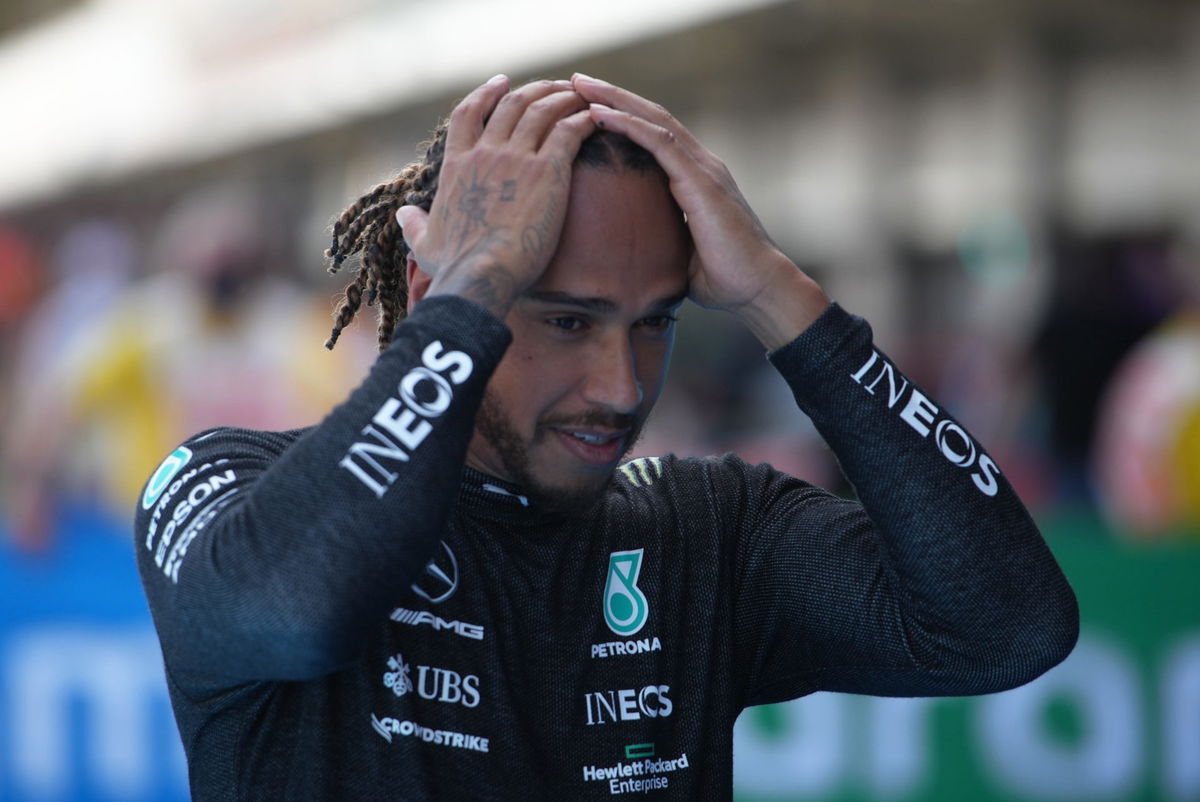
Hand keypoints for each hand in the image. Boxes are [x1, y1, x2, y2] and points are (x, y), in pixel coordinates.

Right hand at [397, 76, 595, 318]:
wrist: (482, 274)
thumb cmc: (455, 266)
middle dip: (535, 89)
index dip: (486, 93)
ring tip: (579, 95)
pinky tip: (594, 118)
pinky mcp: (548, 171)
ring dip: (563, 97)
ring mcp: (518, 159)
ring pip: (543, 110)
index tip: (502, 82)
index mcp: (457, 165)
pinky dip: (583, 118)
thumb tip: (403, 214)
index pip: (468, 113)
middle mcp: (486, 153)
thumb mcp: (425, 243)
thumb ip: (414, 224)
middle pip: (512, 103)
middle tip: (553, 87)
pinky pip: (569, 131)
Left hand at [571, 74, 828, 348]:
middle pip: (652, 117)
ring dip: (615, 100)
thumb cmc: (726, 282)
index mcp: (697, 180)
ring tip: (581, 85)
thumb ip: (661, 243)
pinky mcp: (701, 180)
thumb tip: (633, 257)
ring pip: (653, 119)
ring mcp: (704, 168)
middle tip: (577, 80)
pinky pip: (659, 142)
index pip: (656, 136)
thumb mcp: (681, 256)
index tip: (588, 107)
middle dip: (613, 96)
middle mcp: (702, 165)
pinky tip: (599, 114)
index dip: (624, 118)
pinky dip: (628, 124)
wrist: (760, 290)